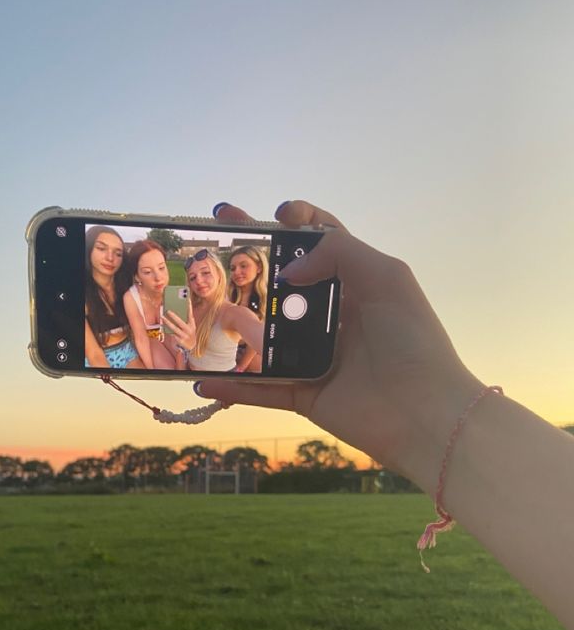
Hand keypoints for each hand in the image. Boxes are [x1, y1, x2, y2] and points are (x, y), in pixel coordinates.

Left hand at [163, 304, 195, 350]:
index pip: (190, 314)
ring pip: (174, 328)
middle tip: (168, 310)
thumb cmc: (188, 333)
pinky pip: (172, 334)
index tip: (186, 299)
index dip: (189, 306)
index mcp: (192, 324)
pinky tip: (163, 324)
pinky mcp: (180, 340)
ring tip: (163, 317)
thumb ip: (184, 319)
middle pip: (180, 322)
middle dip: (174, 316)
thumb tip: (175, 311)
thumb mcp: (189, 326)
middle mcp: (189, 330)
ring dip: (168, 322)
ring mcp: (184, 335)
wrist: (191, 346)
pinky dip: (167, 329)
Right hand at [199, 201, 482, 488]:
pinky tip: (204, 383)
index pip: (323, 244)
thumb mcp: (386, 277)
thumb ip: (339, 252)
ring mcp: (316, 358)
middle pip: (283, 286)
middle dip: (248, 264)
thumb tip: (290, 268)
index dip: (297, 225)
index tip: (274, 215)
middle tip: (212, 242)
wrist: (424, 414)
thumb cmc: (413, 342)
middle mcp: (334, 318)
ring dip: (234, 325)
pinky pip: (262, 389)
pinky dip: (233, 389)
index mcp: (358, 285)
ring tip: (205, 309)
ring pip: (265, 338)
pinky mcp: (305, 395)